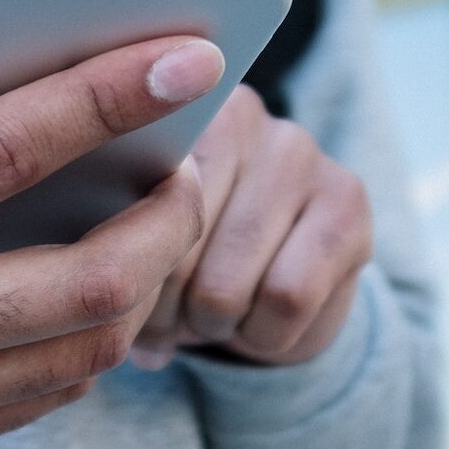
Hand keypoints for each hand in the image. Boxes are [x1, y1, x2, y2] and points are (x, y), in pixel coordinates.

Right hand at [0, 30, 223, 448]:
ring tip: (153, 220)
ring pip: (85, 347)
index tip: (190, 58)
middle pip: (82, 279)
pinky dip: (97, 335)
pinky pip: (48, 393)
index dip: (106, 99)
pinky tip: (94, 285)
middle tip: (188, 163)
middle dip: (169, 215)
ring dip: (148, 278)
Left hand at [130, 85, 371, 368]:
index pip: (123, 212)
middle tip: (173, 318)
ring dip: (212, 326)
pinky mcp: (347, 201)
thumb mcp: (131, 251)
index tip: (128, 299)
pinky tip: (259, 325)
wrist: (273, 288)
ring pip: (223, 285)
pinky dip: (264, 335)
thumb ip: (106, 253)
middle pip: (171, 251)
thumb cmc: (184, 263)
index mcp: (158, 116)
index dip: (123, 275)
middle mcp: (235, 114)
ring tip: (212, 319)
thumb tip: (101, 306)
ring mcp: (297, 151)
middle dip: (164, 310)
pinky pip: (287, 297)